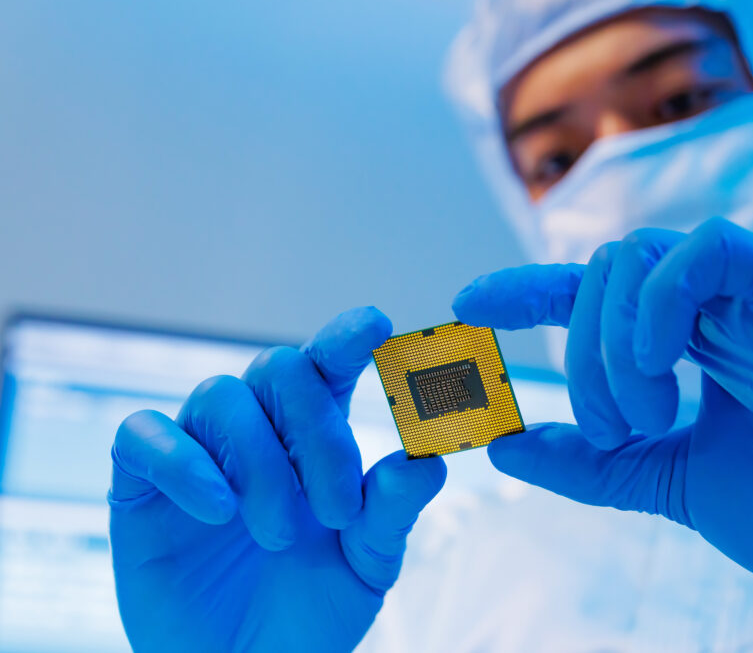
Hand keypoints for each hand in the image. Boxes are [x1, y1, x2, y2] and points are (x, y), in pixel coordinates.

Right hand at [108, 307, 445, 652]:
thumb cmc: (310, 610)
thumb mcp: (366, 565)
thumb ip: (393, 511)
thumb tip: (428, 462)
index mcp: (315, 438)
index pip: (330, 365)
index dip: (349, 336)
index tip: (379, 326)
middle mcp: (258, 431)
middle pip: (278, 368)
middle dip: (316, 429)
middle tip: (336, 506)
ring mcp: (198, 452)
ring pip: (220, 397)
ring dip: (259, 464)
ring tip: (278, 534)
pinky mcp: (140, 485)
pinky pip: (143, 434)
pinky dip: (183, 465)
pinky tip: (216, 512)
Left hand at [453, 218, 752, 646]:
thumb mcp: (668, 484)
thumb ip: (589, 464)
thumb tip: (502, 442)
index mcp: (689, 346)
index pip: (593, 294)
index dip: (527, 291)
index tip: (466, 306)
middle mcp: (715, 311)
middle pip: (603, 275)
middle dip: (579, 353)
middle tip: (613, 429)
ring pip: (640, 255)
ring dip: (615, 342)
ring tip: (647, 417)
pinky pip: (707, 251)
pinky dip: (661, 302)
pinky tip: (664, 367)